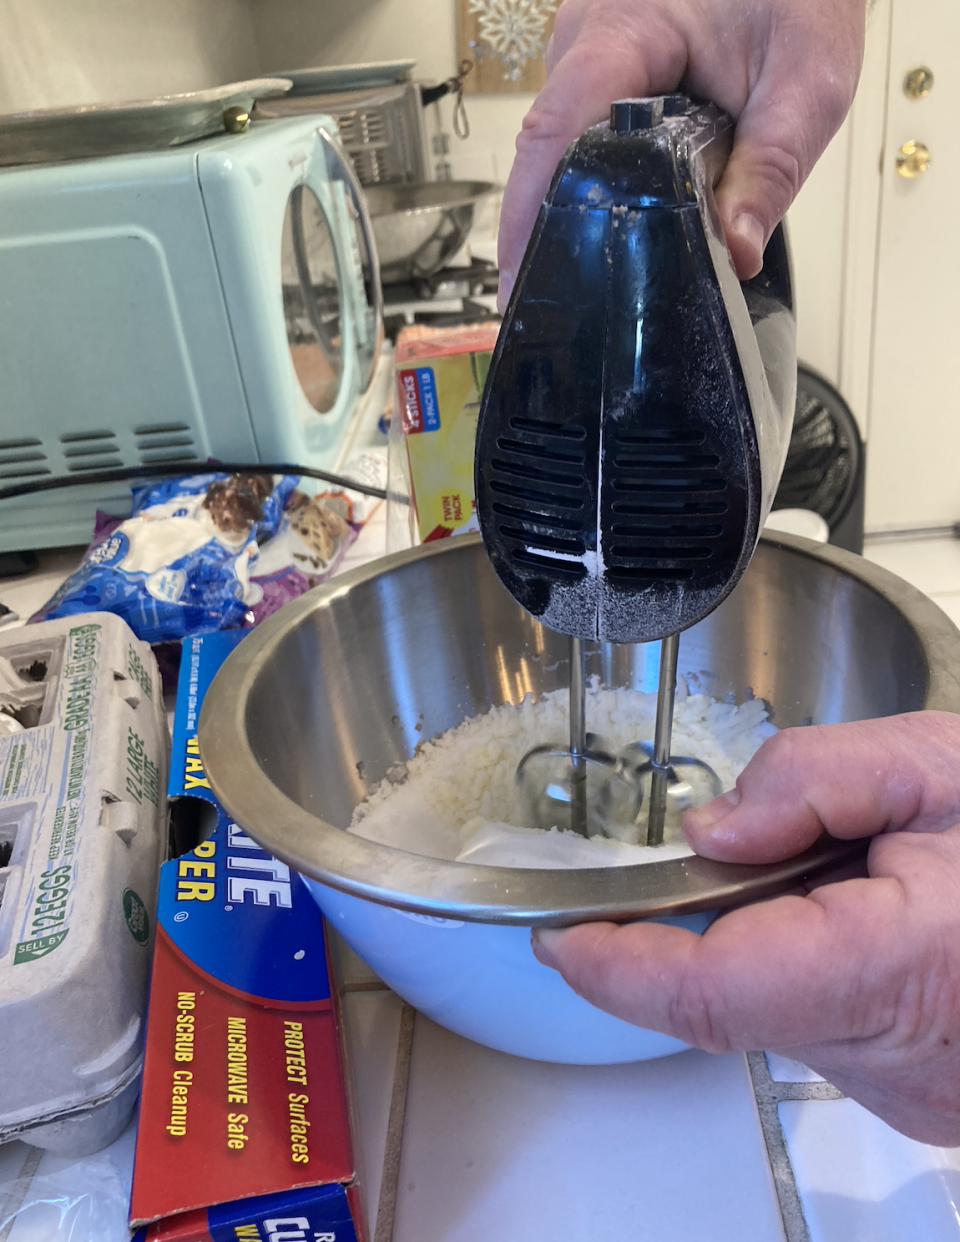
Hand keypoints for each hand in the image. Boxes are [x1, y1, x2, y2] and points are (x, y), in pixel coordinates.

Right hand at [498, 0, 866, 308]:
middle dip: (558, 228)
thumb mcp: (807, 84)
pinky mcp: (592, 70)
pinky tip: (620, 216)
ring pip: (562, 152)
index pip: (554, 129)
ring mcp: (581, 52)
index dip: (528, 212)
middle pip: (547, 154)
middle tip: (573, 303)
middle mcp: (584, 37)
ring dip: (583, 205)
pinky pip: (580, 139)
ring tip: (605, 262)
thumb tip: (736, 252)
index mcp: (624, 30)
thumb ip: (773, 171)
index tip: (520, 277)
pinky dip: (599, 182)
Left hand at [532, 713, 959, 1144]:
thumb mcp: (938, 762)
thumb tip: (708, 835)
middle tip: (745, 846)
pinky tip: (866, 908)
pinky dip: (809, 957)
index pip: (708, 992)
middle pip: (732, 994)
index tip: (558, 935)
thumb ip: (811, 780)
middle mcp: (895, 1060)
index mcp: (893, 969)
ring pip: (773, 1008)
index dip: (616, 966)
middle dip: (703, 919)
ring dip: (768, 933)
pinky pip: (820, 1021)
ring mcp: (908, 1090)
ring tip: (848, 868)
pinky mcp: (917, 1092)